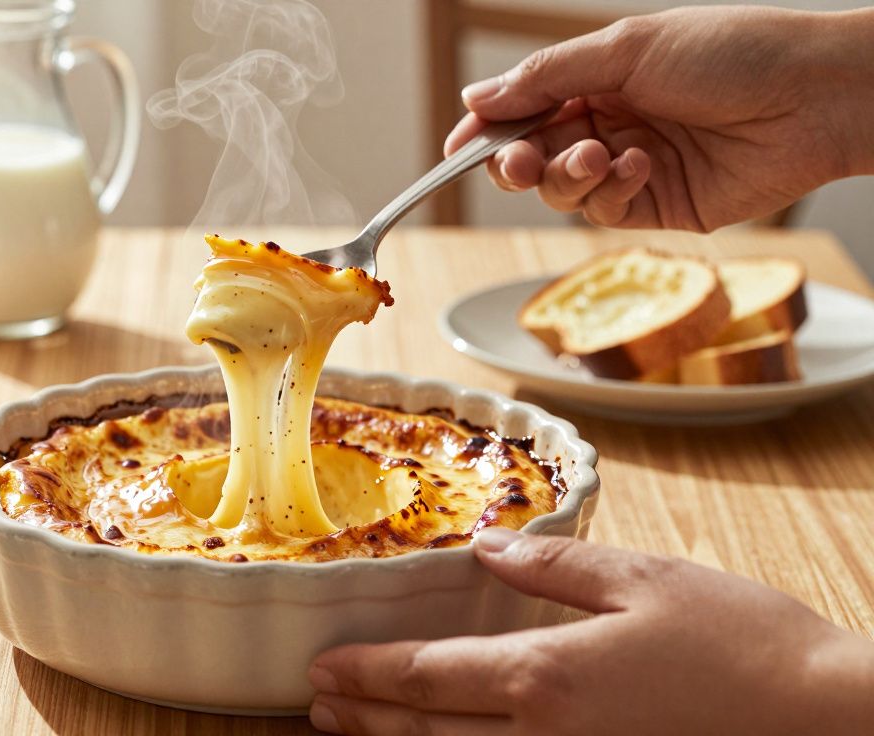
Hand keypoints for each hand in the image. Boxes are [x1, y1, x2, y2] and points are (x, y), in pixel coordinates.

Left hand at [308, 528, 873, 734]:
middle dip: (364, 718)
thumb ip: (553, 567)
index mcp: (547, 678)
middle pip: (425, 734)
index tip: (322, 667)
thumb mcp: (646, 581)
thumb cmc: (744, 646)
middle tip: (318, 702)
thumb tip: (484, 547)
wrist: (828, 723)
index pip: (427, 675)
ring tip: (351, 732)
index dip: (367, 672)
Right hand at [444, 6, 873, 230]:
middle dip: (516, 161)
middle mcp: (609, 122)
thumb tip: (476, 98)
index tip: (457, 149)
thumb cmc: (733, 52)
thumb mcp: (626, 49)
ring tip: (600, 154)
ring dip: (567, 175)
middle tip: (517, 161)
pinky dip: (609, 193)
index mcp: (597, 77)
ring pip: (560, 189)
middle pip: (530, 156)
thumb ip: (547, 78)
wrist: (814, 98)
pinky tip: (639, 167)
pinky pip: (603, 211)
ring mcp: (629, 167)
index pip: (522, 109)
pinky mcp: (656, 206)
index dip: (486, 130)